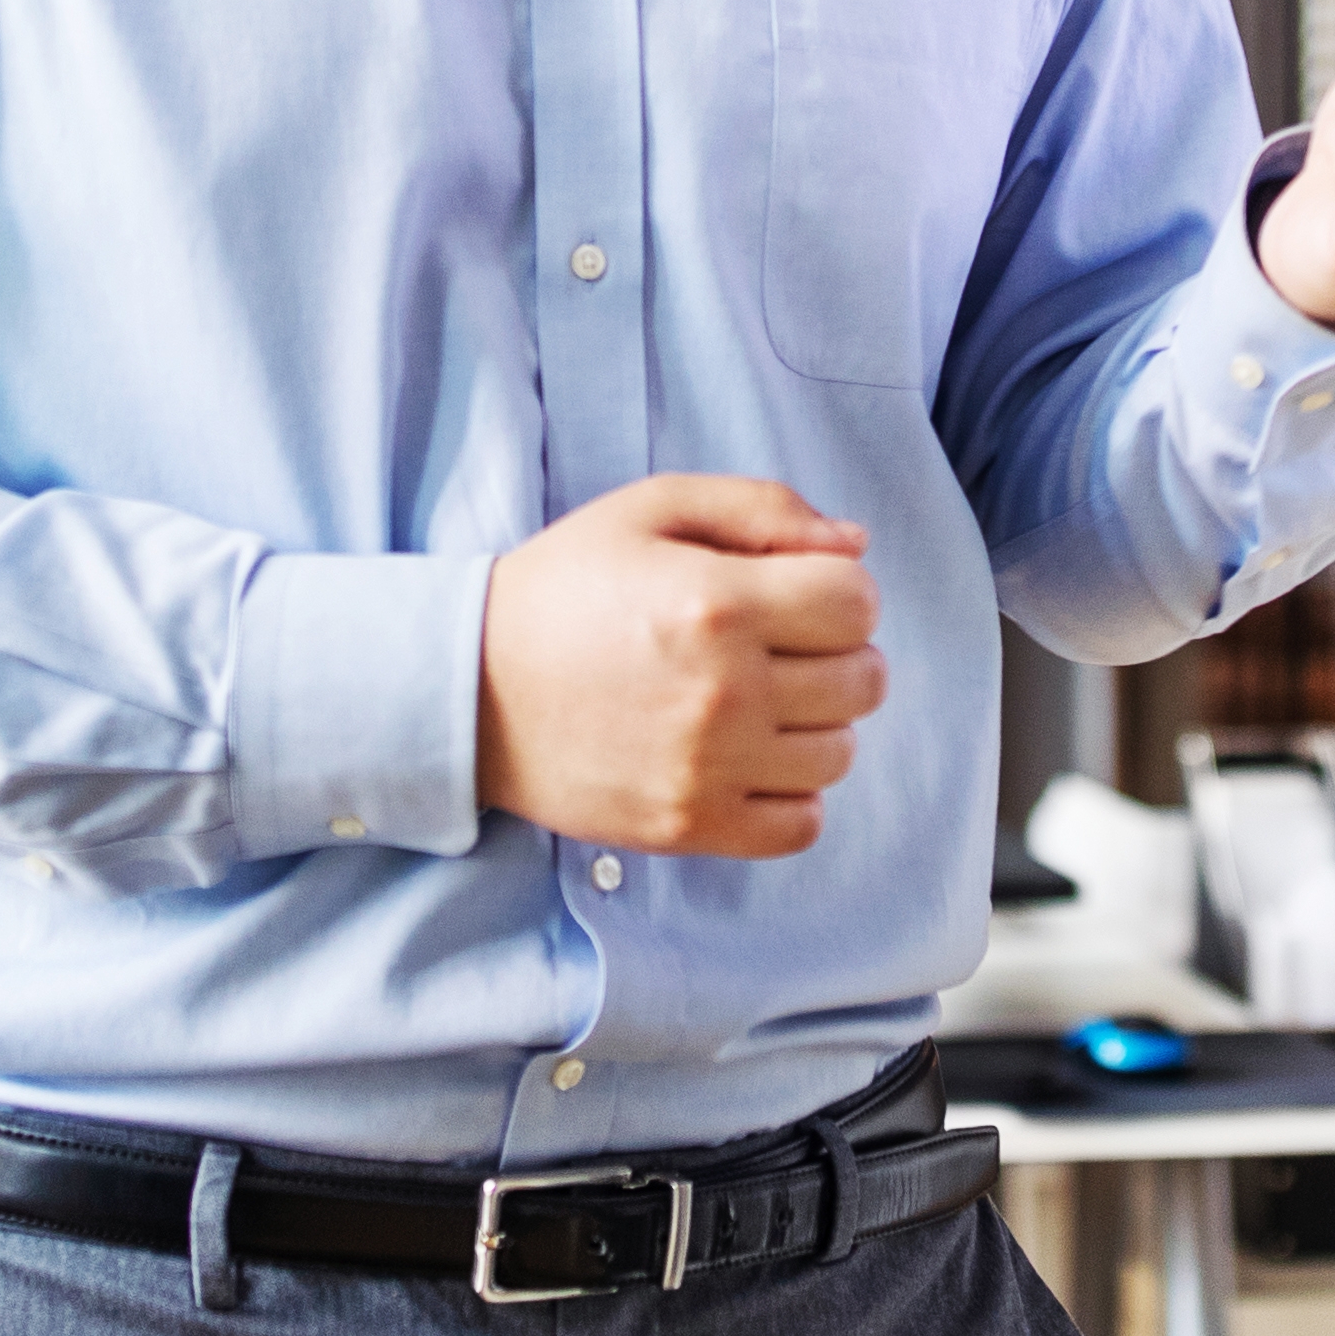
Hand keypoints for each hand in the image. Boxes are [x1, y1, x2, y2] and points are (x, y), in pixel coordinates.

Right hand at [479, 474, 883, 854]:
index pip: (858, 603)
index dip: (838, 591)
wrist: (471, 688)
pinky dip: (792, 794)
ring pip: (840, 753)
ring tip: (757, 703)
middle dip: (835, 654)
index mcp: (716, 602)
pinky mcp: (689, 826)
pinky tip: (750, 759)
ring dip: (815, 724)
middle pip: (863, 680)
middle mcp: (723, 691)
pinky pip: (802, 825)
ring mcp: (708, 769)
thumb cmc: (564, 588)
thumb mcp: (652, 509)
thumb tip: (858, 545)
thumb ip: (765, 508)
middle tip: (778, 647)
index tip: (796, 594)